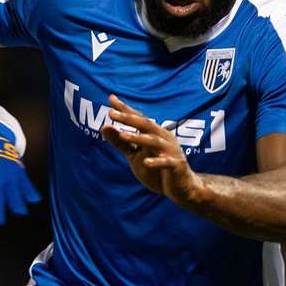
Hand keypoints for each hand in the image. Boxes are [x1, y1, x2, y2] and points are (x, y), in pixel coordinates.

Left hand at [101, 94, 206, 208]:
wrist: (181, 188)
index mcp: (154, 133)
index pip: (138, 118)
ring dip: (138, 138)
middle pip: (145, 125)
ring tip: (123, 135)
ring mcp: (171, 151)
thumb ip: (121, 142)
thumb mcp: (135, 155)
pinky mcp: (176, 166)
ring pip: (154, 142)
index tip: (111, 98)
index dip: (125, 109)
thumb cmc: (157, 169)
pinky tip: (146, 163)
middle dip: (128, 119)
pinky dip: (157, 162)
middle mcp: (163, 138)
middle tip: (111, 113)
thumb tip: (104, 127)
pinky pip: (166, 162)